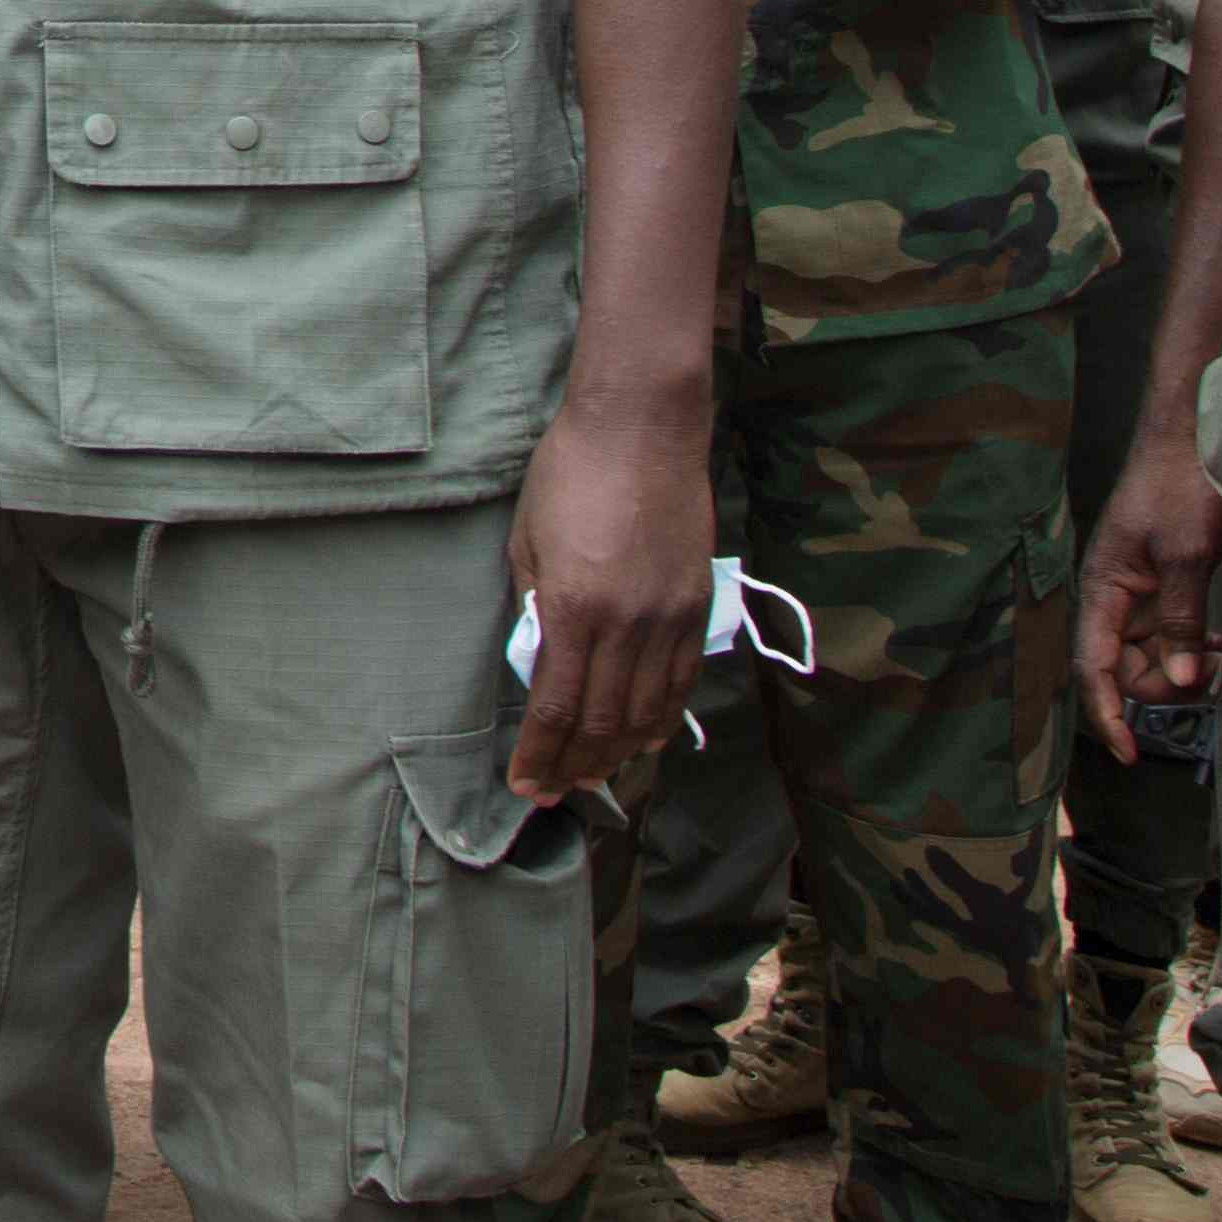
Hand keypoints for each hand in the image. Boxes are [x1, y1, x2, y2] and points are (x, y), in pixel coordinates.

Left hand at [507, 391, 710, 800]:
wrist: (642, 428)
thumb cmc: (568, 474)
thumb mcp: (526, 542)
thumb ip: (533, 608)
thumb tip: (537, 662)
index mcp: (573, 608)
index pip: (555, 707)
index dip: (539, 755)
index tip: (525, 785)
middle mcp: (626, 623)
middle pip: (602, 721)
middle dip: (576, 766)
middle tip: (556, 792)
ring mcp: (669, 616)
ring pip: (647, 711)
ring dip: (620, 753)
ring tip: (595, 776)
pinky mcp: (697, 604)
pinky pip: (682, 679)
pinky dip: (665, 716)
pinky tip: (648, 739)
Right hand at [1076, 427, 1221, 757]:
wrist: (1194, 433)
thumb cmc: (1179, 481)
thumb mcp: (1185, 554)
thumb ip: (1182, 621)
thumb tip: (1180, 683)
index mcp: (1103, 586)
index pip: (1094, 664)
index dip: (1106, 713)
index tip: (1130, 752)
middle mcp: (1114, 595)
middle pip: (1126, 669)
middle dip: (1165, 688)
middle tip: (1214, 678)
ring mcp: (1139, 591)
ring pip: (1153, 657)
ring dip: (1186, 669)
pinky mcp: (1163, 584)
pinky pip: (1172, 635)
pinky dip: (1196, 649)